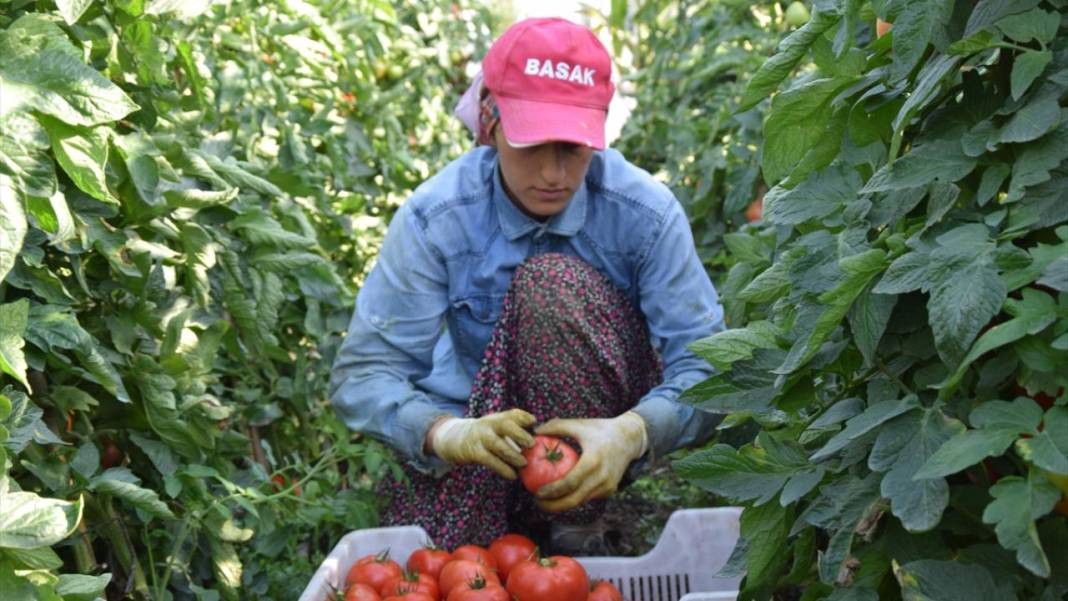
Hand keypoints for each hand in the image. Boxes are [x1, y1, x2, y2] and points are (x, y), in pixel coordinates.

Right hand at [428, 409, 535, 478]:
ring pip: (498, 445)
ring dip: (513, 455)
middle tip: (532, 444)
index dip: (524, 417)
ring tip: (524, 464)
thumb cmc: (484, 435)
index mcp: (497, 418)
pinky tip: (512, 475)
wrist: (455, 439)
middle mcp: (489, 425)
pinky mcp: (474, 452)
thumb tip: (538, 444)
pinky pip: (490, 460)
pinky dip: (503, 468)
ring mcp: (480, 438)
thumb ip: (514, 431)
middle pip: (505, 425)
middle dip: (520, 434)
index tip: (534, 422)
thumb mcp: (496, 428)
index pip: (512, 414)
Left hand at [533, 411, 647, 512]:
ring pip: (581, 502)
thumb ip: (556, 426)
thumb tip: (534, 432)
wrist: (629, 438)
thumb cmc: (600, 429)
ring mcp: (607, 486)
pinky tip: (561, 495)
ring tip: (546, 501)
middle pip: (574, 500)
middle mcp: (602, 477)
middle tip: (538, 502)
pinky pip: (588, 497)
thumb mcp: (579, 424)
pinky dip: (574, 498)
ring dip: (562, 505)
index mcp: (593, 461)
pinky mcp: (610, 490)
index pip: (569, 483)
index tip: (537, 493)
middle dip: (553, 506)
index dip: (552, 491)